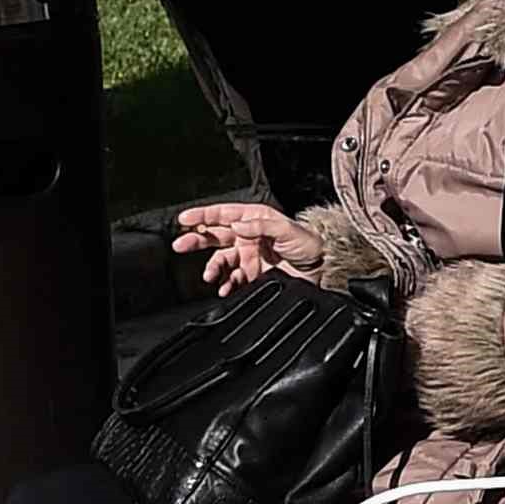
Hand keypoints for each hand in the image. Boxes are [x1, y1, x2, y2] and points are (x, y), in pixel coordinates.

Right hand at [172, 202, 320, 295]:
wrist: (323, 269)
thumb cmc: (309, 244)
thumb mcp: (287, 229)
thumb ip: (261, 226)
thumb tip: (238, 226)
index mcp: (254, 220)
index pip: (223, 215)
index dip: (203, 216)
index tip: (185, 219)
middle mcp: (248, 237)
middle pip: (215, 236)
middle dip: (196, 239)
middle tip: (181, 245)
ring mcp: (248, 256)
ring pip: (221, 260)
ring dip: (211, 267)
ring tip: (209, 275)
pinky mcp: (252, 275)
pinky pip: (232, 279)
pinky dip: (225, 284)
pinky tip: (223, 288)